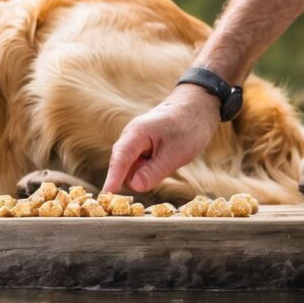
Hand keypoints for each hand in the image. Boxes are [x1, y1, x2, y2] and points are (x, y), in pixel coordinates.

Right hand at [103, 84, 221, 192]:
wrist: (197, 107)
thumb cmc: (188, 127)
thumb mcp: (175, 153)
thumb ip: (153, 171)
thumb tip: (134, 186)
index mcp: (136, 134)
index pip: (119, 159)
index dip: (112, 177)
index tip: (106, 195)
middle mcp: (130, 137)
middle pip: (122, 165)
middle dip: (133, 178)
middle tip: (158, 175)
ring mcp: (134, 142)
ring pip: (131, 167)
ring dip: (145, 173)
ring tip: (169, 160)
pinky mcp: (141, 147)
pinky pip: (139, 164)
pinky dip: (148, 169)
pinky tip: (165, 160)